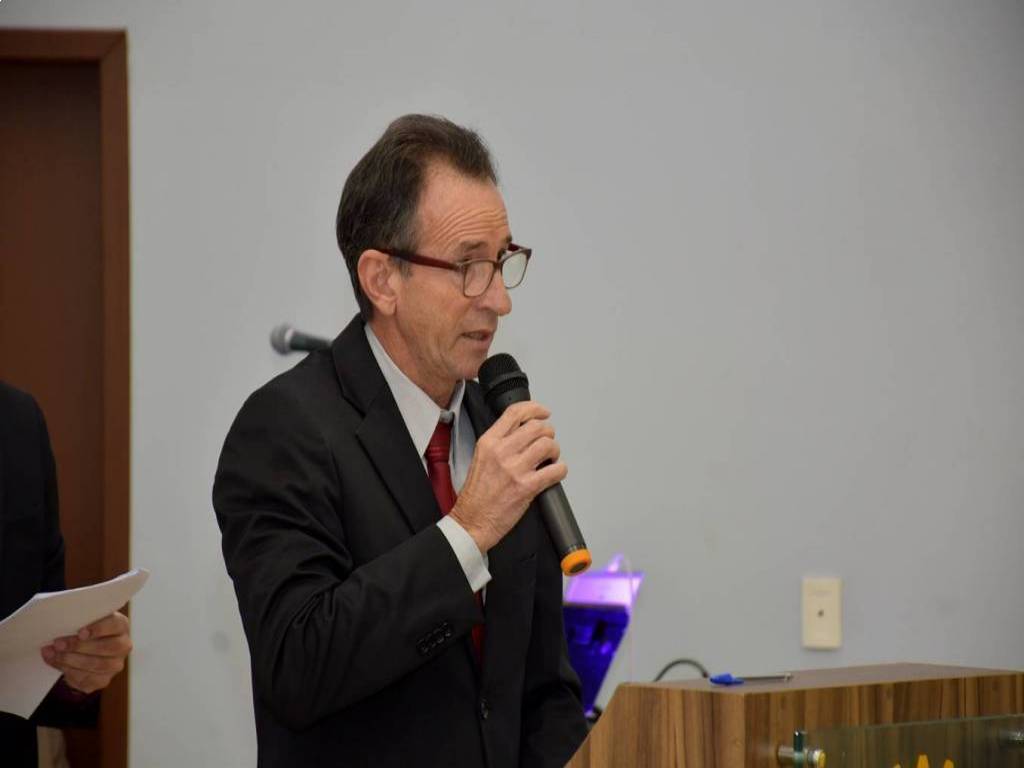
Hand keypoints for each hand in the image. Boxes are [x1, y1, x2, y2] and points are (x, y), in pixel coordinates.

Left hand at [41, 611, 131, 693]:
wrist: (81, 651)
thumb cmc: (82, 631)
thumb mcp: (84, 621)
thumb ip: (79, 620)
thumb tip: (61, 624)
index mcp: (120, 626)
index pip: (116, 625)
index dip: (99, 629)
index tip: (80, 632)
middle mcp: (123, 646)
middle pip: (108, 647)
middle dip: (80, 647)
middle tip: (59, 644)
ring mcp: (115, 665)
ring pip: (98, 665)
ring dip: (72, 660)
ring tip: (53, 654)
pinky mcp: (102, 681)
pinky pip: (87, 680)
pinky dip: (69, 671)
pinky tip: (56, 663)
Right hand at [450, 400, 566, 552]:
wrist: (472, 521)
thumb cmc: (477, 495)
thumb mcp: (481, 457)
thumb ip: (500, 442)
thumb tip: (523, 432)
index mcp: (489, 442)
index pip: (515, 413)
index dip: (535, 408)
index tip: (543, 412)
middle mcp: (501, 452)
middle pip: (536, 427)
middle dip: (548, 433)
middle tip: (546, 443)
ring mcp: (515, 469)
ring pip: (548, 445)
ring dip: (555, 451)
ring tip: (550, 458)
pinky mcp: (527, 487)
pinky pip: (555, 470)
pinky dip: (560, 469)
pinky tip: (555, 472)